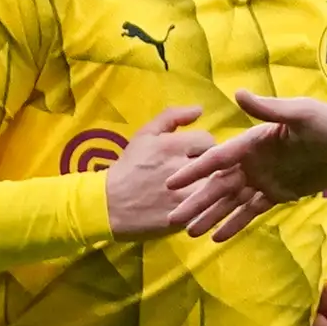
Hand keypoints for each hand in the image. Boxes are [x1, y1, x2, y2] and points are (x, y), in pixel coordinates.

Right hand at [104, 106, 241, 239]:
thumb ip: (171, 117)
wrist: (110, 205)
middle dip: (211, 166)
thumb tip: (199, 109)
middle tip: (200, 171)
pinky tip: (199, 204)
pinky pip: (209, 208)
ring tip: (201, 187)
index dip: (204, 147)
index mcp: (170, 146)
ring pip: (216, 186)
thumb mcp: (144, 135)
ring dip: (213, 186)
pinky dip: (208, 205)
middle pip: (216, 163)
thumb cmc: (129, 167)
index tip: (196, 154)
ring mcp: (184, 194)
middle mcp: (180, 168)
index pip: (208, 140)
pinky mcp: (185, 216)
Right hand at [176, 92, 326, 239]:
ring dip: (210, 215)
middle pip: (217, 185)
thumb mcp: (300, 114)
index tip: (170, 183)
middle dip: (195, 201)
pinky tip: (218, 236)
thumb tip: (238, 94)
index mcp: (253, 142)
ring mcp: (264, 179)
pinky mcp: (279, 194)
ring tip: (189, 232)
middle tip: (172, 218)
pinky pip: (252, 211)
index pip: (217, 159)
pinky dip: (235, 223)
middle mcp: (253, 162)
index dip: (193, 171)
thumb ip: (269, 109)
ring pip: (231, 201)